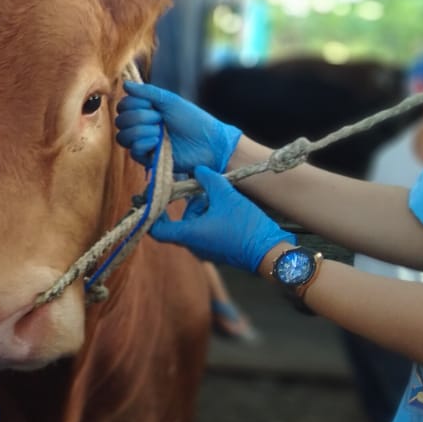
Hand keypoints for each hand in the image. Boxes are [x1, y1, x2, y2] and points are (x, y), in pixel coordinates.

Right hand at [115, 81, 241, 173]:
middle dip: (139, 117)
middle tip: (160, 119)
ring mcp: (144, 143)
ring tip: (159, 132)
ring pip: (123, 136)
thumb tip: (125, 84)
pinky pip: (133, 151)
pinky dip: (143, 143)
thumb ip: (147, 92)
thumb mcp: (170, 101)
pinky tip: (157, 142)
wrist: (209, 143)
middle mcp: (142, 127)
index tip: (152, 105)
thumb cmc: (193, 120)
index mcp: (146, 112)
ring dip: (141, 131)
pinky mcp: (148, 159)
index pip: (123, 106)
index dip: (134, 104)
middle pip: (121, 121)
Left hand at [149, 166, 294, 272]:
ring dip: (205, 210)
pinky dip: (212, 219)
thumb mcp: (226, 195)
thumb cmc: (246, 225)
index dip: (152, 213)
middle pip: (180, 222)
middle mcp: (193, 246)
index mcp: (189, 235)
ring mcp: (205, 251)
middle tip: (206, 192)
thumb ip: (208, 180)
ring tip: (223, 201)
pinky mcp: (216, 251)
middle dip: (192, 205)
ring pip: (195, 225)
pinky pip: (206, 232)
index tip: (156, 199)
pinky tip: (228, 211)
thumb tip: (198, 169)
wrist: (270, 251)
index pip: (156, 229)